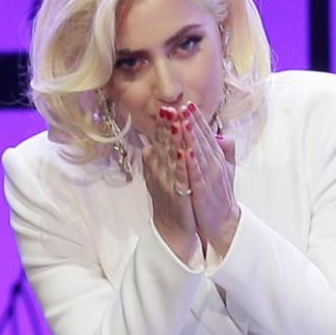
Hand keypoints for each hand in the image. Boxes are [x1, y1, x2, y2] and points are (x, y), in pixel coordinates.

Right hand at [141, 106, 197, 263]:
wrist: (173, 229)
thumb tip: (150, 144)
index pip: (159, 140)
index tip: (167, 105)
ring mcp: (166, 184)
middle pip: (162, 145)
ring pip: (170, 158)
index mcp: (157, 166)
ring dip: (173, 140)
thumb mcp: (162, 177)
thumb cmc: (172, 201)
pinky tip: (185, 153)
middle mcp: (159, 172)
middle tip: (168, 106)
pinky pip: (180, 178)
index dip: (163, 123)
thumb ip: (157, 160)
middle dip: (166, 126)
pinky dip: (182, 165)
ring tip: (176, 122)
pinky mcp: (177, 196)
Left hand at [180, 101, 239, 256]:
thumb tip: (221, 135)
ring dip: (191, 137)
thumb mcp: (226, 170)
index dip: (198, 119)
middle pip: (202, 140)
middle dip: (192, 122)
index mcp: (217, 158)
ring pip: (199, 154)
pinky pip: (197, 175)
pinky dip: (192, 164)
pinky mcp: (203, 191)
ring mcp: (209, 178)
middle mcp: (215, 164)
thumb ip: (225, 151)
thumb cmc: (220, 195)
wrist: (223, 222)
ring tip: (182, 122)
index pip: (206, 135)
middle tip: (182, 106)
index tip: (188, 104)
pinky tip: (185, 152)